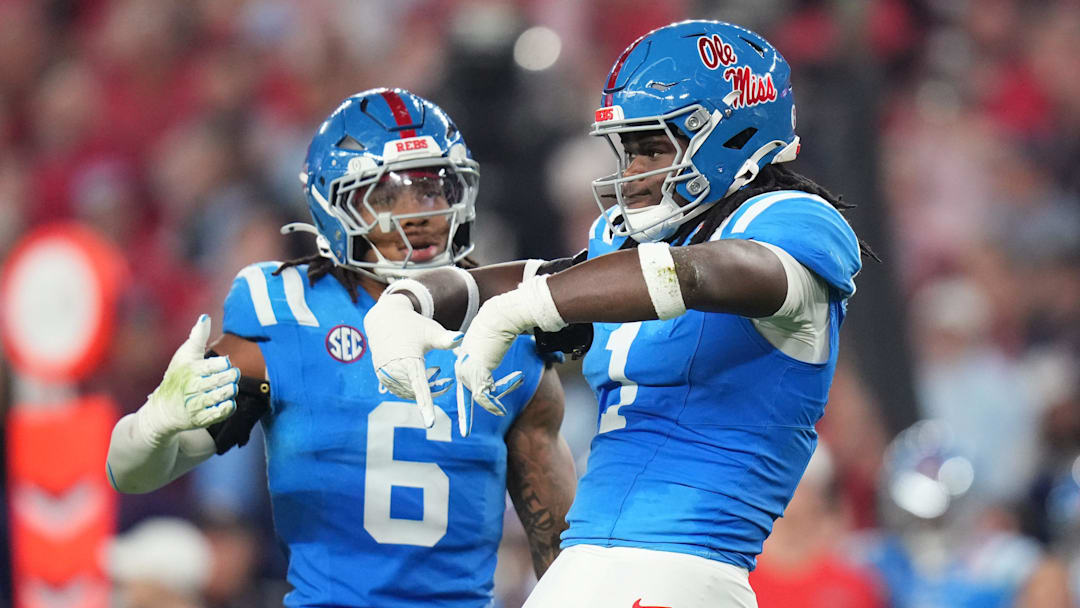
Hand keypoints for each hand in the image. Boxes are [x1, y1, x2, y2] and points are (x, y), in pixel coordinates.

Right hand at [136, 315, 239, 445]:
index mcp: (189, 369)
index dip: (224, 363)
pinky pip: (220, 413)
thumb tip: (205, 317)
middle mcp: (191, 387)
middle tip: (233, 374)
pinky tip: (229, 401)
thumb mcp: (184, 355)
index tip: (225, 362)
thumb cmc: (177, 377)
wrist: (162, 410)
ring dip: (230, 391)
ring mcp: (195, 405)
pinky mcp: (200, 419)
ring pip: (221, 396)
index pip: (214, 365)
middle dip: (230, 376)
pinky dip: (227, 407)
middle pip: (219, 381)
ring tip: (231, 386)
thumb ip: (197, 337)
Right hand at [363, 294, 461, 427]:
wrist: (385, 320)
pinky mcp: (381, 376)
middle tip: (445, 378)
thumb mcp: (431, 331)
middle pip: (418, 393)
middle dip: (435, 389)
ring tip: (434, 372)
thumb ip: (446, 340)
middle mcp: (394, 370)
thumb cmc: (413, 325)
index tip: (430, 423)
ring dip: (424, 389)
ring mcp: (385, 375)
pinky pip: (399, 390)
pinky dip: (412, 388)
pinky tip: (420, 375)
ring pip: (409, 394)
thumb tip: (461, 338)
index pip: (419, 388)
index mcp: (409, 361)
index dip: (426, 406)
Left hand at [454, 293, 530, 435]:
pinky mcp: (477, 370)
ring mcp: (467, 370)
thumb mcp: (489, 350)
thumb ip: (487, 362)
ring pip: (478, 397)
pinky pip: (484, 395)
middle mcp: (460, 368)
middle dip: (473, 413)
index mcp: (461, 363)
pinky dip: (493, 403)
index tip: (464, 425)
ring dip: (493, 403)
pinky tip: (501, 408)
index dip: (464, 408)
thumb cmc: (498, 330)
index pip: (461, 389)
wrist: (500, 317)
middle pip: (468, 396)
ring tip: (504, 406)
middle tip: (470, 430)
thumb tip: (491, 369)